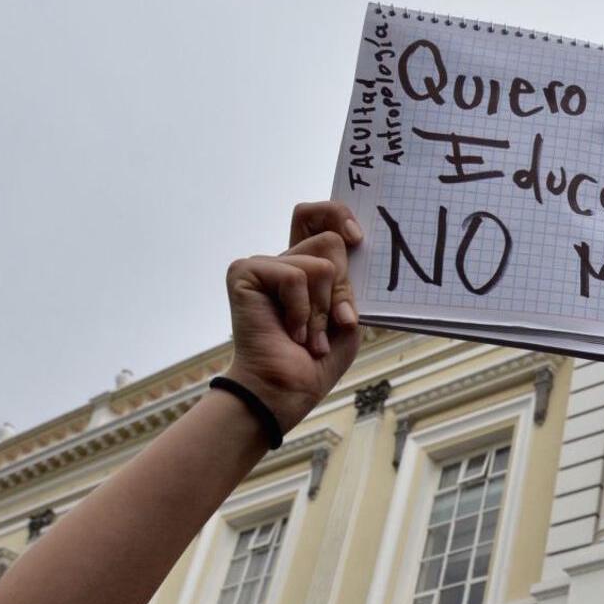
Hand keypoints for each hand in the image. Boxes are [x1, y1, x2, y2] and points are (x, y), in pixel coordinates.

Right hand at [221, 202, 363, 431]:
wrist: (286, 389)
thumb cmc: (316, 359)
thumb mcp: (347, 315)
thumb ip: (350, 279)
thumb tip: (353, 240)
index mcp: (307, 265)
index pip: (320, 216)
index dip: (339, 214)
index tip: (358, 239)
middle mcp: (284, 260)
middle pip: (331, 241)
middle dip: (343, 289)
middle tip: (333, 323)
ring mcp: (263, 264)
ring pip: (322, 263)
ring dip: (323, 308)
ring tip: (308, 336)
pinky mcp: (245, 272)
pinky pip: (296, 276)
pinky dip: (302, 310)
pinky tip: (290, 331)